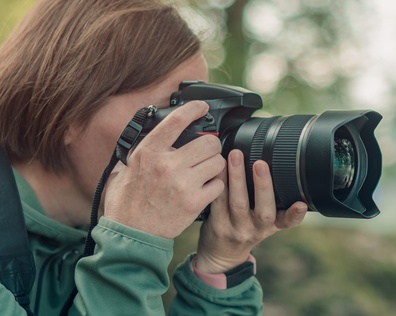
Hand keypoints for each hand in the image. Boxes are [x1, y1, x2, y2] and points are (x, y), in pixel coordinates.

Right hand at [103, 101, 225, 238]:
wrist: (131, 235)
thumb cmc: (126, 203)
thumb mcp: (125, 169)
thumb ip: (141, 151)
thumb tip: (152, 133)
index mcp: (148, 153)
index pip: (176, 121)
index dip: (193, 109)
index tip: (202, 107)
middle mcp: (166, 165)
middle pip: (208, 142)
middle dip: (210, 146)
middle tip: (205, 153)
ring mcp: (183, 184)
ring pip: (218, 162)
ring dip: (214, 166)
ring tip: (204, 172)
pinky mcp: (195, 202)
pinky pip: (219, 184)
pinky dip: (215, 186)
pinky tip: (204, 189)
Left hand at [194, 149, 307, 273]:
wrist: (222, 254)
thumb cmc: (247, 229)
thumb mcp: (266, 222)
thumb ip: (277, 204)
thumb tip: (285, 169)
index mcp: (272, 225)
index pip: (288, 222)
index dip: (296, 214)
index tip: (302, 205)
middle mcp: (257, 229)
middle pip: (263, 210)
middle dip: (263, 186)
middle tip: (261, 164)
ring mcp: (236, 228)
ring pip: (238, 202)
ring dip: (237, 177)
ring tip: (235, 156)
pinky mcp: (217, 223)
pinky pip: (218, 200)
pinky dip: (218, 180)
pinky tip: (218, 165)